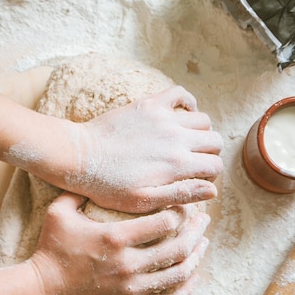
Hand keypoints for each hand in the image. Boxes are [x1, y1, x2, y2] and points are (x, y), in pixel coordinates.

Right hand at [28, 192, 209, 294]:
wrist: (42, 291)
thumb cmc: (50, 249)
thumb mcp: (59, 212)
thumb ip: (80, 191)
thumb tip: (96, 174)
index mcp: (115, 238)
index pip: (164, 221)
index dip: (181, 211)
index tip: (185, 204)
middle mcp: (128, 264)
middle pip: (178, 246)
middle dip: (197, 231)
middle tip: (204, 220)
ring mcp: (131, 289)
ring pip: (178, 274)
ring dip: (196, 257)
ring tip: (203, 244)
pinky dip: (186, 289)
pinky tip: (192, 276)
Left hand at [67, 86, 222, 212]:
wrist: (80, 158)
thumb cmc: (108, 186)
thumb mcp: (144, 201)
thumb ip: (180, 195)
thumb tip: (213, 191)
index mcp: (176, 165)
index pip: (215, 166)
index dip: (209, 176)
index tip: (194, 181)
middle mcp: (175, 138)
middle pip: (214, 141)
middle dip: (208, 155)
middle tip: (191, 163)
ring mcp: (163, 118)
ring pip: (203, 120)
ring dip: (199, 132)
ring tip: (184, 143)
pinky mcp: (150, 104)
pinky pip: (180, 93)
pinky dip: (188, 102)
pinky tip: (180, 116)